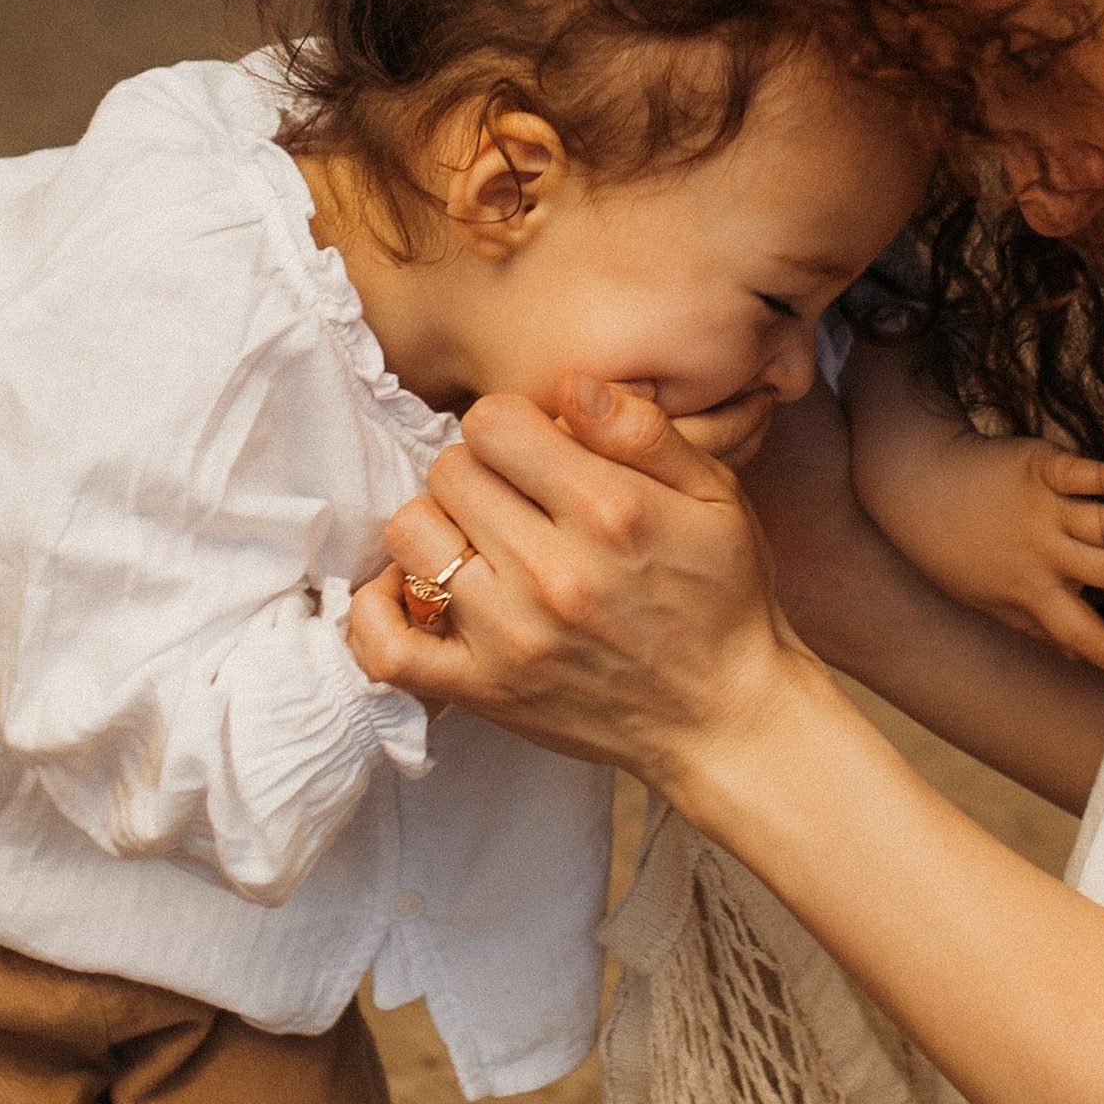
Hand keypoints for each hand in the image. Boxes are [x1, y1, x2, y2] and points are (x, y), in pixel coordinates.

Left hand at [349, 373, 803, 796]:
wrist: (726, 717)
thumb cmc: (723, 598)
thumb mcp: (716, 495)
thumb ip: (642, 431)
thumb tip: (570, 385)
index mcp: (609, 510)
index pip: (493, 422)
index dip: (510, 424)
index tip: (534, 451)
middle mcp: (552, 570)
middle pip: (450, 470)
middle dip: (480, 470)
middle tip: (515, 498)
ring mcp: (509, 636)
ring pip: (411, 536)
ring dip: (438, 528)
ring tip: (478, 542)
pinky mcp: (484, 691)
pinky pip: (385, 646)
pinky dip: (377, 612)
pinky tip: (409, 593)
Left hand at [903, 438, 1103, 689]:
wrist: (914, 484)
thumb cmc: (951, 551)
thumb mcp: (988, 603)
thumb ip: (1036, 629)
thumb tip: (1077, 661)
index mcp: (1032, 595)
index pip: (1086, 637)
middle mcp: (1044, 554)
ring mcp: (1045, 508)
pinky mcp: (1042, 465)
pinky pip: (1089, 473)